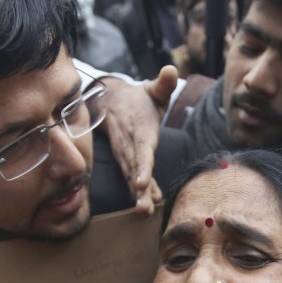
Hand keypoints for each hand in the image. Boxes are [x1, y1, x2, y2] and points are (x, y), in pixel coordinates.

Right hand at [99, 66, 178, 214]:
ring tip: (144, 212)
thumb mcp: (153, 88)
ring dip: (138, 196)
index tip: (140, 182)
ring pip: (131, 177)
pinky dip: (140, 192)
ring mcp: (126, 154)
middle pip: (134, 169)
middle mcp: (131, 144)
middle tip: (144, 209)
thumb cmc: (139, 98)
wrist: (110, 102)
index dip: (140, 166)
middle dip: (138, 190)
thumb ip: (164, 84)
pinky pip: (132, 177)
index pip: (140, 149)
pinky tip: (148, 206)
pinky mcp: (127, 160)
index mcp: (140, 128)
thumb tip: (171, 70)